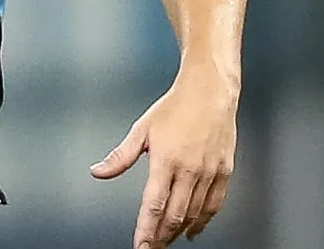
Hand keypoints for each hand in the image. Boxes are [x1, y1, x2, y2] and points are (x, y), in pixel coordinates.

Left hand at [90, 71, 238, 247]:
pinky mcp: (225, 172)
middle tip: (152, 248)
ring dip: (179, 231)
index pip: (153, 205)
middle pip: (174, 216)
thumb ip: (120, 156)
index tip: (141, 246)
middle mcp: (189, 170)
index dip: (146, 231)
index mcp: (166, 160)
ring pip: (194, 214)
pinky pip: (214, 205)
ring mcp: (209, 172)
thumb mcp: (142, 130)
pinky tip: (193, 229)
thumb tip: (98, 171)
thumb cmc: (176, 107)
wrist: (209, 91)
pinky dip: (203, 221)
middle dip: (161, 237)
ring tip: (167, 240)